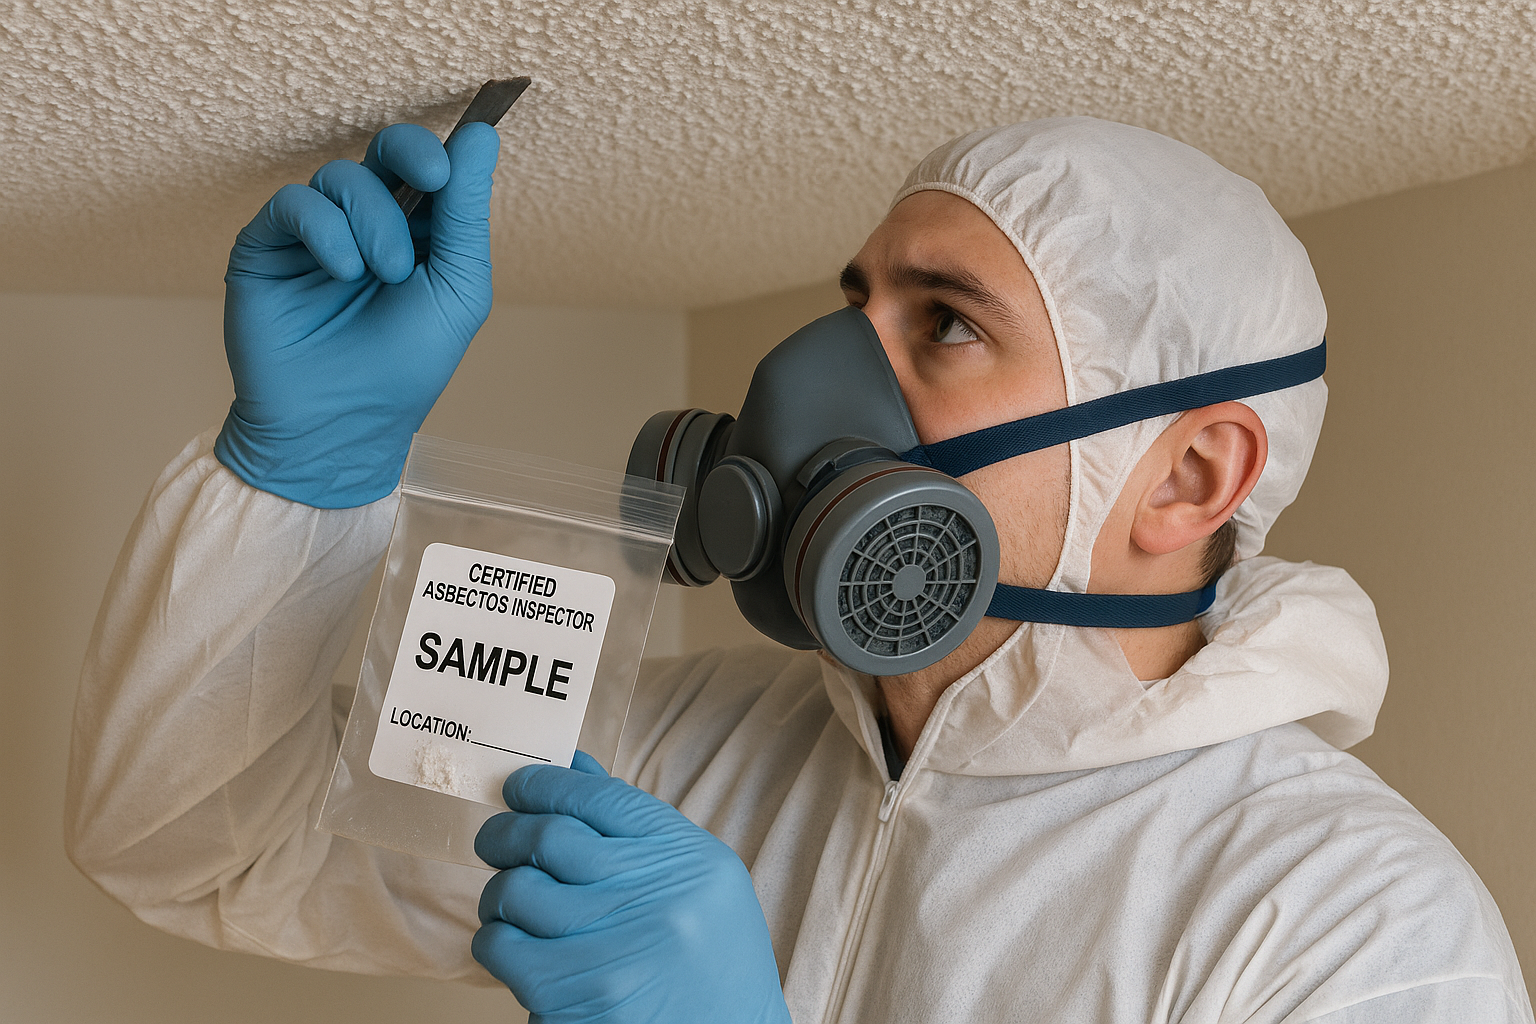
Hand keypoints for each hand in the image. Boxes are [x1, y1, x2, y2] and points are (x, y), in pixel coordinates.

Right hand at [214, 121, 499, 507]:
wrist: (340, 423)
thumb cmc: (404, 366)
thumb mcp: (456, 288)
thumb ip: (465, 214)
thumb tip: (480, 136)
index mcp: (418, 235)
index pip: (429, 169)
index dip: (440, 154)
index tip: (451, 167)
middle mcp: (365, 226)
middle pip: (384, 153)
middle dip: (410, 154)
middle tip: (431, 178)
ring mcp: (314, 234)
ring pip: (340, 177)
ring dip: (372, 220)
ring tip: (382, 274)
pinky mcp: (266, 246)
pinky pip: (294, 203)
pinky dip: (325, 230)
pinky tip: (343, 271)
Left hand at [474, 753, 792, 1023]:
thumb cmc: (710, 960)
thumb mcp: (696, 881)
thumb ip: (635, 827)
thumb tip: (568, 767)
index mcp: (686, 860)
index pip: (599, 797)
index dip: (546, 783)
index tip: (522, 786)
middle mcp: (651, 897)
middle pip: (548, 836)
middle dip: (506, 831)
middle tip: (498, 839)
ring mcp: (610, 949)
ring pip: (514, 890)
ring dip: (500, 891)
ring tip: (514, 901)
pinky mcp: (573, 998)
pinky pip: (500, 947)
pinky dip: (496, 940)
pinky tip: (518, 944)